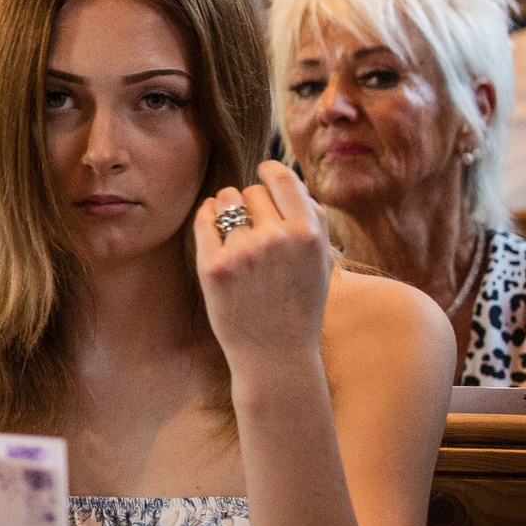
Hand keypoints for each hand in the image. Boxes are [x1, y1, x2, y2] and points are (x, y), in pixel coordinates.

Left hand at [192, 160, 333, 371]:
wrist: (276, 355)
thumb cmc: (299, 306)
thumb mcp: (322, 262)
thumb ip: (311, 219)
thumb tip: (286, 179)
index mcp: (309, 234)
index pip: (284, 179)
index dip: (271, 170)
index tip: (263, 170)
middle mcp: (276, 238)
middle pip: (252, 191)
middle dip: (250, 202)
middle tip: (253, 225)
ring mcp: (243, 252)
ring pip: (225, 201)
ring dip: (227, 207)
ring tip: (234, 229)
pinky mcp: (213, 266)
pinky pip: (203, 220)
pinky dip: (206, 216)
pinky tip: (212, 224)